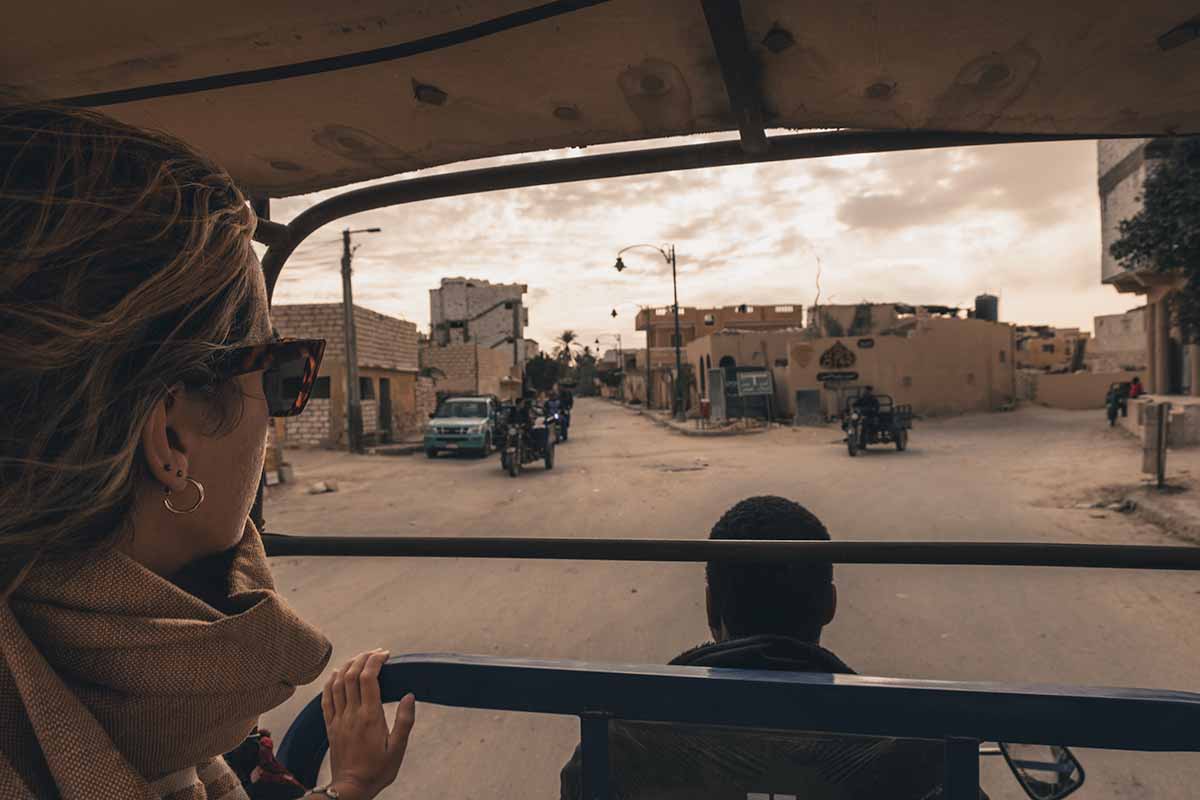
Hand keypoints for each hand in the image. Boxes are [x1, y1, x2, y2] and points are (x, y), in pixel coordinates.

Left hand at [321, 649, 415, 799]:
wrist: (351, 788)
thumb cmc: (378, 770)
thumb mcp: (398, 748)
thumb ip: (405, 721)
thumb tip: (409, 696)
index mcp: (370, 716)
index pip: (368, 678)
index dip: (375, 661)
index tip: (385, 654)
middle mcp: (352, 714)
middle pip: (351, 675)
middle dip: (363, 658)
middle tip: (375, 653)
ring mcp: (338, 719)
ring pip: (337, 684)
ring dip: (347, 666)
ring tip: (359, 658)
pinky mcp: (330, 726)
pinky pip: (326, 698)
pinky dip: (330, 682)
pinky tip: (336, 675)